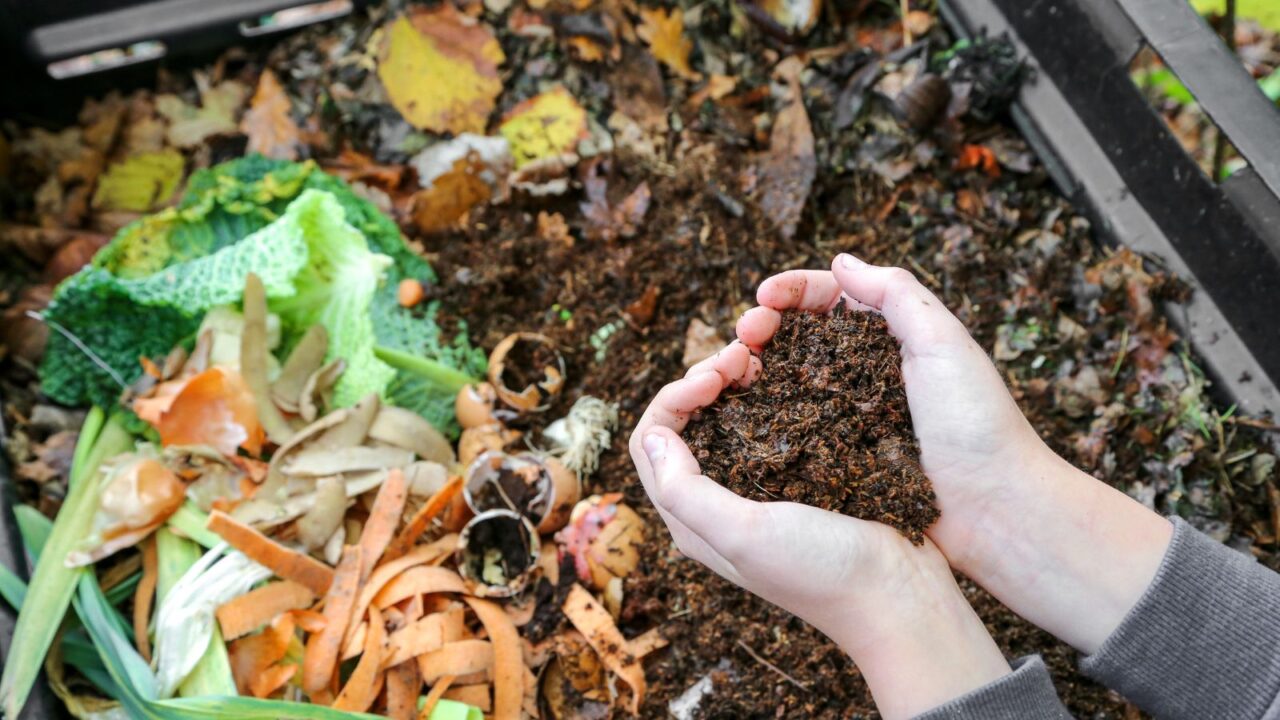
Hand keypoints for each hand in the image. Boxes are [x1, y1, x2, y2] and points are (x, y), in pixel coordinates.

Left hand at [628, 342, 1010, 718]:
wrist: (899, 595)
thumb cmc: (821, 571)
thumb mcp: (744, 534)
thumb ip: (686, 491)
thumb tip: (652, 435)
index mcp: (692, 520)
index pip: (652, 442)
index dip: (674, 397)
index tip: (714, 377)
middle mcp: (718, 502)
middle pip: (685, 423)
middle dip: (703, 380)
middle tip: (742, 355)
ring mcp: (760, 488)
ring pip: (726, 418)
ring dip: (734, 382)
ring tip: (761, 358)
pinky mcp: (800, 476)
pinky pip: (770, 423)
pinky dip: (770, 393)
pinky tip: (791, 376)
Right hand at [737, 254, 1171, 652]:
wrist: (995, 511)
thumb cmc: (978, 425)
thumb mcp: (944, 343)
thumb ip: (897, 294)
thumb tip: (841, 262)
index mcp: (893, 338)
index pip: (831, 299)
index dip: (793, 291)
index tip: (763, 296)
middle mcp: (865, 373)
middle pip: (800, 336)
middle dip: (764, 325)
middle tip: (743, 334)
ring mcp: (848, 417)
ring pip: (788, 380)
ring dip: (755, 367)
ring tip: (733, 369)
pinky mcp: (838, 459)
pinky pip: (793, 430)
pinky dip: (763, 415)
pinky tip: (742, 412)